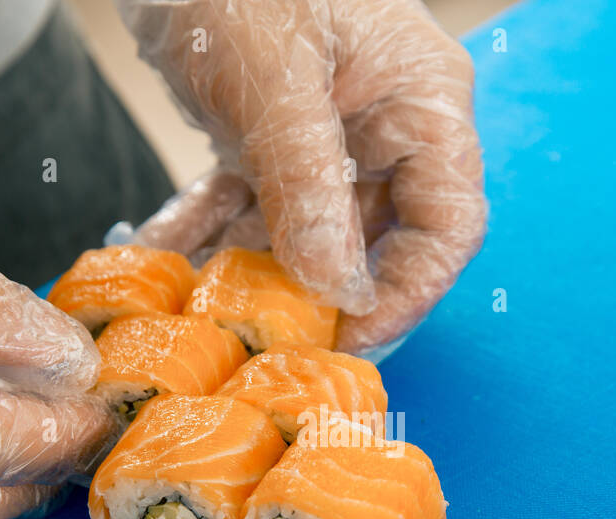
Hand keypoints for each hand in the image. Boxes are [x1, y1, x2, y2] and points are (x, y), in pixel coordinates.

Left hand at [120, 0, 486, 355]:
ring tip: (203, 307)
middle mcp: (386, 128)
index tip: (350, 336)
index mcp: (423, 104)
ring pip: (307, 234)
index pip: (448, 226)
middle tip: (270, 340)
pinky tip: (167, 257)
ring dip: (253, 271)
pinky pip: (254, 206)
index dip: (408, 292)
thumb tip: (338, 286)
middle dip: (321, 293)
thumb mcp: (276, 81)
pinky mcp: (274, 141)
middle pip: (377, 241)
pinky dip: (213, 231)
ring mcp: (329, 138)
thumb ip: (309, 184)